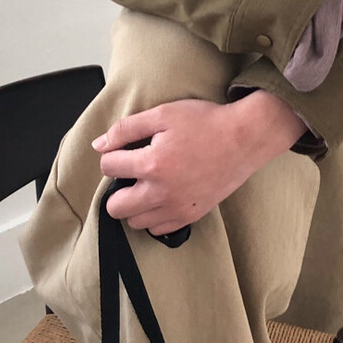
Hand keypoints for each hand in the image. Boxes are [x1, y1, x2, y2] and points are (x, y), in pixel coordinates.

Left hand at [92, 93, 303, 234]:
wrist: (244, 138)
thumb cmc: (205, 122)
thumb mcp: (163, 114)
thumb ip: (126, 129)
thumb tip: (99, 144)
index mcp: (152, 163)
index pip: (108, 167)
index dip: (112, 155)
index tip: (125, 150)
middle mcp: (162, 192)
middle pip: (115, 206)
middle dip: (117, 187)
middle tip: (132, 173)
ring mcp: (177, 208)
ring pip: (135, 221)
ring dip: (134, 204)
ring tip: (148, 185)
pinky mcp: (191, 216)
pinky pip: (158, 229)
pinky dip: (154, 215)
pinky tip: (162, 196)